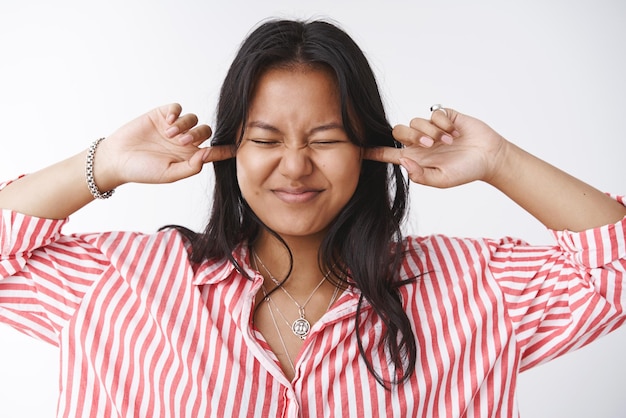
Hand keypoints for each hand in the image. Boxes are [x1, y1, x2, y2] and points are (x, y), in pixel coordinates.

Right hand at [96, 103, 234, 188]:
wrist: (117, 159)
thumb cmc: (142, 171)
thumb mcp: (169, 174)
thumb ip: (190, 167)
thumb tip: (207, 155)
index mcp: (189, 157)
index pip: (213, 152)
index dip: (226, 149)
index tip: (237, 147)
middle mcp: (185, 141)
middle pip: (206, 132)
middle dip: (197, 135)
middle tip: (181, 142)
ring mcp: (174, 127)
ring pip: (193, 119)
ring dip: (185, 125)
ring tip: (169, 134)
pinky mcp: (162, 115)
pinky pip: (178, 108)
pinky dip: (176, 112)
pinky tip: (168, 121)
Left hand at [364, 108, 508, 187]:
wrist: (490, 157)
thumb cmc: (466, 171)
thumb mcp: (442, 180)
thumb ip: (420, 175)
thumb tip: (402, 161)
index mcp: (415, 158)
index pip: (387, 153)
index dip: (371, 151)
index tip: (354, 148)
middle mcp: (420, 142)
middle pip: (397, 131)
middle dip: (411, 136)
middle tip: (430, 145)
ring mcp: (431, 128)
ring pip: (415, 122)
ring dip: (430, 131)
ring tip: (448, 142)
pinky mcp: (444, 116)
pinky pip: (433, 113)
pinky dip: (442, 123)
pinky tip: (454, 132)